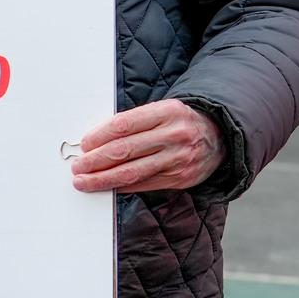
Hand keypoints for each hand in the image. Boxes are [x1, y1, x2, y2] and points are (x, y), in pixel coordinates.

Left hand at [70, 99, 222, 193]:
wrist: (219, 136)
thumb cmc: (181, 121)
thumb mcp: (163, 111)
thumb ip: (136, 123)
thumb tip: (98, 141)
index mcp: (168, 112)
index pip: (125, 125)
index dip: (100, 136)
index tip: (85, 145)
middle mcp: (174, 135)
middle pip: (125, 151)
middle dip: (96, 161)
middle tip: (78, 167)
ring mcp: (178, 159)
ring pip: (132, 172)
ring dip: (103, 179)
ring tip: (85, 181)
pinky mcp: (181, 179)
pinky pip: (144, 184)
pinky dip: (123, 186)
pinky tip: (109, 186)